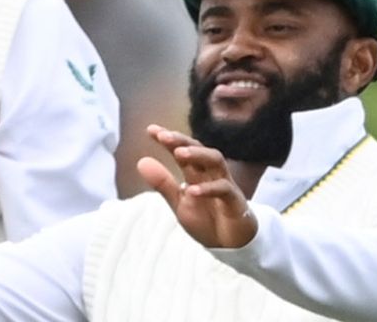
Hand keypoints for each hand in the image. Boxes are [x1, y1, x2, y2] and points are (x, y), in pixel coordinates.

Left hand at [137, 125, 257, 248]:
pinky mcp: (235, 201)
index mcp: (196, 172)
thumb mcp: (179, 202)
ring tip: (179, 153)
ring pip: (216, 161)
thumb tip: (141, 161)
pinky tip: (191, 191)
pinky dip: (207, 189)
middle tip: (164, 136)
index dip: (169, 139)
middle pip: (200, 149)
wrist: (229, 246)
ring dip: (198, 155)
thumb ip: (163, 183)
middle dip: (182, 141)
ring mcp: (224, 185)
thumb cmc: (206, 219)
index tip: (151, 130)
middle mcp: (211, 174)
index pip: (183, 149)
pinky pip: (223, 189)